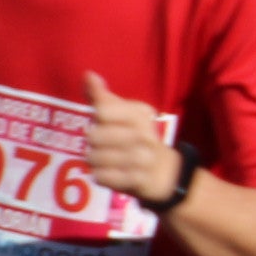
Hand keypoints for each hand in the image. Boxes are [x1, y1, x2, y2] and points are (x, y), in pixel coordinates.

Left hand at [81, 72, 181, 205]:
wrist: (168, 173)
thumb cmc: (138, 139)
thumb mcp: (125, 115)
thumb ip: (104, 98)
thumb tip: (88, 74)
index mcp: (139, 114)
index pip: (102, 111)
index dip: (96, 119)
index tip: (103, 123)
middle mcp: (143, 135)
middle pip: (93, 136)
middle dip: (91, 143)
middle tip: (101, 146)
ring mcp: (143, 159)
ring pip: (95, 158)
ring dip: (94, 161)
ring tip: (104, 161)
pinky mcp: (140, 181)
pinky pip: (103, 177)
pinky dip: (101, 176)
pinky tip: (108, 173)